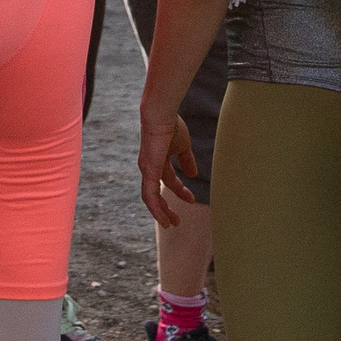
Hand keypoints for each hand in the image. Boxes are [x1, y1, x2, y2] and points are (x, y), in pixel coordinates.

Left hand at [137, 109, 199, 228]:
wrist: (162, 115)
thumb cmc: (172, 125)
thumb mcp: (183, 146)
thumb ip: (187, 160)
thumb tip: (193, 175)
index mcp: (157, 160)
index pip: (169, 179)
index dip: (180, 190)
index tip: (191, 199)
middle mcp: (149, 167)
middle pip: (156, 192)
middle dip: (165, 207)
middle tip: (176, 221)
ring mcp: (147, 170)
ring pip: (150, 198)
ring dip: (160, 212)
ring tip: (170, 225)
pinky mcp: (148, 172)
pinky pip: (149, 196)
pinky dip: (156, 209)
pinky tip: (164, 219)